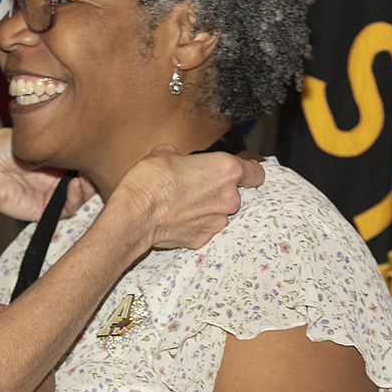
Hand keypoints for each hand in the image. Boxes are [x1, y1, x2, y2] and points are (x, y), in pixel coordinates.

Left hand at [0, 128, 92, 221]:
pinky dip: (76, 196)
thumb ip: (64, 140)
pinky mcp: (47, 209)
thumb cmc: (4, 147)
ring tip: (85, 174)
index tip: (100, 148)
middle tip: (98, 162)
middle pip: (87, 177)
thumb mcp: (39, 135)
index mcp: (55, 155)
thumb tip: (87, 140)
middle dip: (95, 170)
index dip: (93, 154)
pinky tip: (74, 184)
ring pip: (83, 194)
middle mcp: (56, 175)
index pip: (83, 157)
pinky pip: (70, 207)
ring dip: (89, 185)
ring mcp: (53, 193)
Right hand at [114, 145, 262, 250]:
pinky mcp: (203, 238)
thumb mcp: (164, 153)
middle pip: (234, 193)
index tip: (243, 173)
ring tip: (181, 203)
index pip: (256, 173)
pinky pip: (203, 228)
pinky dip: (193, 223)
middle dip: (217, 191)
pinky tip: (175, 217)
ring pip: (218, 212)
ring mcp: (217, 221)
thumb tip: (175, 158)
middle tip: (194, 186)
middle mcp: (228, 197)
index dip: (249, 172)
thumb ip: (181, 156)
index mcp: (226, 169)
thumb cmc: (151, 182)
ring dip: (206, 208)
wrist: (135, 215)